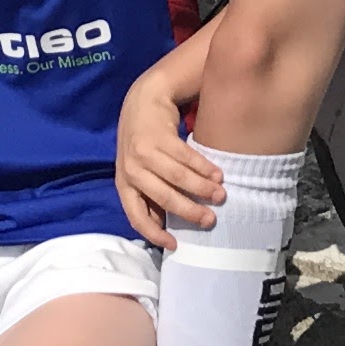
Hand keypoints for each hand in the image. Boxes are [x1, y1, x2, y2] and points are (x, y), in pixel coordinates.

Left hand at [115, 73, 226, 245]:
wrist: (143, 101)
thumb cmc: (143, 143)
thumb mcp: (139, 170)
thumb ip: (149, 196)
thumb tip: (162, 227)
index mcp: (124, 183)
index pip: (136, 215)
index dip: (154, 233)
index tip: (175, 245)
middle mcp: (131, 169)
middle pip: (163, 197)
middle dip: (189, 211)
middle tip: (210, 220)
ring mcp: (144, 151)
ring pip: (177, 177)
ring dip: (202, 188)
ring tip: (220, 195)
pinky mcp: (159, 135)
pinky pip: (186, 156)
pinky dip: (204, 167)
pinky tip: (217, 174)